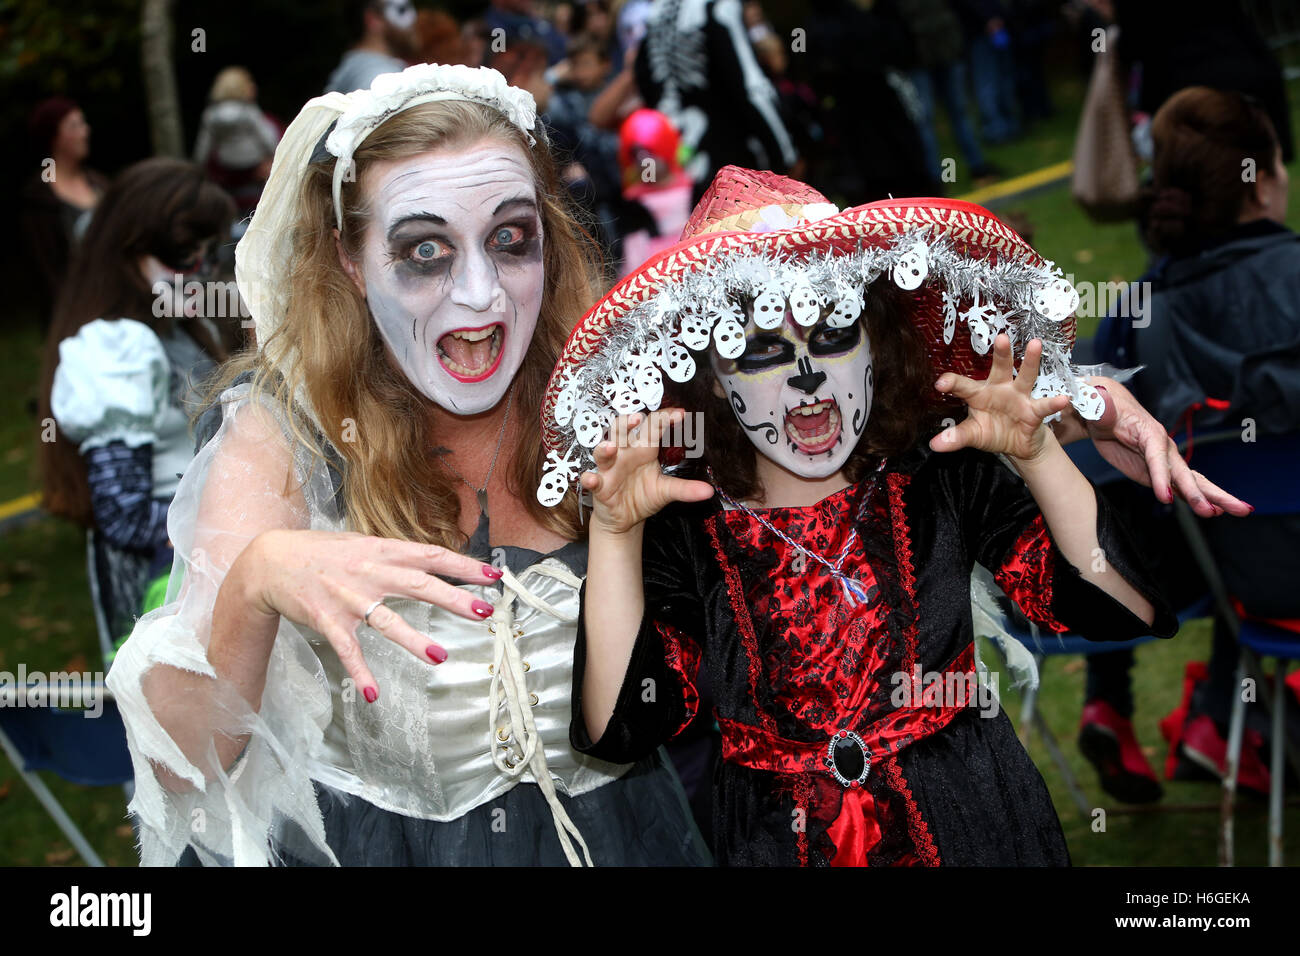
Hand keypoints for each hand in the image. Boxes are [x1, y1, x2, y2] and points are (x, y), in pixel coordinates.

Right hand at [247, 529, 502, 699]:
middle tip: (484, 613)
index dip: (463, 565)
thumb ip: (395, 555)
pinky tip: (374, 693)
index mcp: (382, 551)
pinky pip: (348, 650)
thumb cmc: (323, 553)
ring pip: (386, 620)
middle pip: (418, 585)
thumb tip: (433, 563)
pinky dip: (360, 672)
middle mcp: (369, 572)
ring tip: (440, 657)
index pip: (431, 556)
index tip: (494, 575)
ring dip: (413, 640)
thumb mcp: (363, 544)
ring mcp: (348, 598)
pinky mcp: (328, 620)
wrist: (270, 561)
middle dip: (454, 599)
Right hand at [579, 409, 713, 535]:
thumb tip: (709, 491)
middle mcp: (625, 454)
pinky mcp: (600, 487)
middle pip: (622, 431)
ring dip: (606, 448)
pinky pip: (592, 481)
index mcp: (643, 449)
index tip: (680, 414)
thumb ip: (685, 489)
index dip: (664, 419)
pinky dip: (590, 479)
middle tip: (637, 419)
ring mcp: (610, 470)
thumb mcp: (666, 491)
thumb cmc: (642, 497)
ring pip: (603, 452)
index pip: (652, 427)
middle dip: (627, 424)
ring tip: (612, 446)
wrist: (624, 520)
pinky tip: (592, 479)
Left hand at [931, 335, 1071, 462]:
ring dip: (1031, 361)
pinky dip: (1054, 403)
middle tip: (1001, 337)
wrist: (1018, 445)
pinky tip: (1063, 399)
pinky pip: (1044, 406)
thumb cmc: (992, 432)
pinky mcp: (1034, 411)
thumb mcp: (973, 435)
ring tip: (1036, 344)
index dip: (951, 383)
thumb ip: (956, 437)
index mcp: (979, 394)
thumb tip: (934, 445)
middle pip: (1001, 368)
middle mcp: (1000, 389)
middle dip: (1001, 353)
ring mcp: (1019, 397)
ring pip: (1025, 376)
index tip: (940, 383)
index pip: (963, 385)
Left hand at [1077, 376, 1250, 516]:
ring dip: (1214, 497)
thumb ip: (1102, 411)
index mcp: (1150, 433)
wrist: (1108, 410)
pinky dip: (1198, 499)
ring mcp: (1165, 462)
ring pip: (1193, 482)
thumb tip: (1102, 408)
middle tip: (1221, 509)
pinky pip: (1182, 487)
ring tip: (1238, 510)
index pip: (1157, 457)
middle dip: (1203, 493)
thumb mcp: (1100, 408)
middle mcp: (1164, 448)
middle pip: (1185, 473)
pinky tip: (1215, 510)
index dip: (1161, 476)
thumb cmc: (1104, 408)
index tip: (1166, 497)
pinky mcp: (1159, 473)